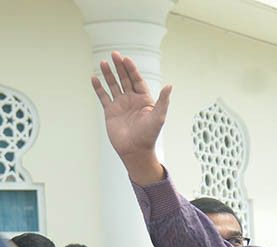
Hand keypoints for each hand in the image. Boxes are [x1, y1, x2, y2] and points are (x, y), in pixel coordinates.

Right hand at [90, 52, 170, 183]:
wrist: (135, 150)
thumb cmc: (149, 135)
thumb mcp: (158, 117)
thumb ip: (163, 101)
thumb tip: (170, 85)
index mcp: (144, 100)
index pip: (137, 80)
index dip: (132, 69)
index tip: (126, 59)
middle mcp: (132, 101)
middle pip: (125, 79)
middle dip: (120, 67)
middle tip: (114, 54)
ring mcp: (121, 105)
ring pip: (113, 86)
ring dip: (108, 74)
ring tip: (103, 62)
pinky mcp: (110, 112)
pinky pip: (103, 97)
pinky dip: (98, 88)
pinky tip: (94, 78)